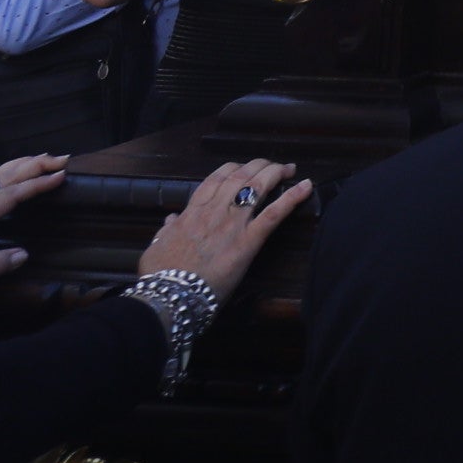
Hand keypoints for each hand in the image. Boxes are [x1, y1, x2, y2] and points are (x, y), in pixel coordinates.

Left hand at [0, 155, 66, 313]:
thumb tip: (24, 254)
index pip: (8, 196)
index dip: (35, 185)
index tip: (61, 177)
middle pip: (2, 178)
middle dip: (33, 165)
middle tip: (63, 159)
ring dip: (20, 165)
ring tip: (44, 158)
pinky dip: (5, 174)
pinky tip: (13, 176)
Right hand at [137, 158, 313, 299]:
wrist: (171, 297)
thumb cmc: (161, 276)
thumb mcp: (156, 247)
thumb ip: (165, 231)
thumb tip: (170, 220)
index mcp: (192, 213)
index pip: (215, 180)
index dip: (232, 169)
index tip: (243, 169)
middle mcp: (214, 212)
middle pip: (240, 177)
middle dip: (258, 165)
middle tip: (272, 165)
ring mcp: (232, 225)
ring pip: (257, 187)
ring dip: (275, 173)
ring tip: (289, 169)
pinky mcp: (247, 242)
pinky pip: (273, 214)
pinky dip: (292, 198)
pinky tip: (306, 186)